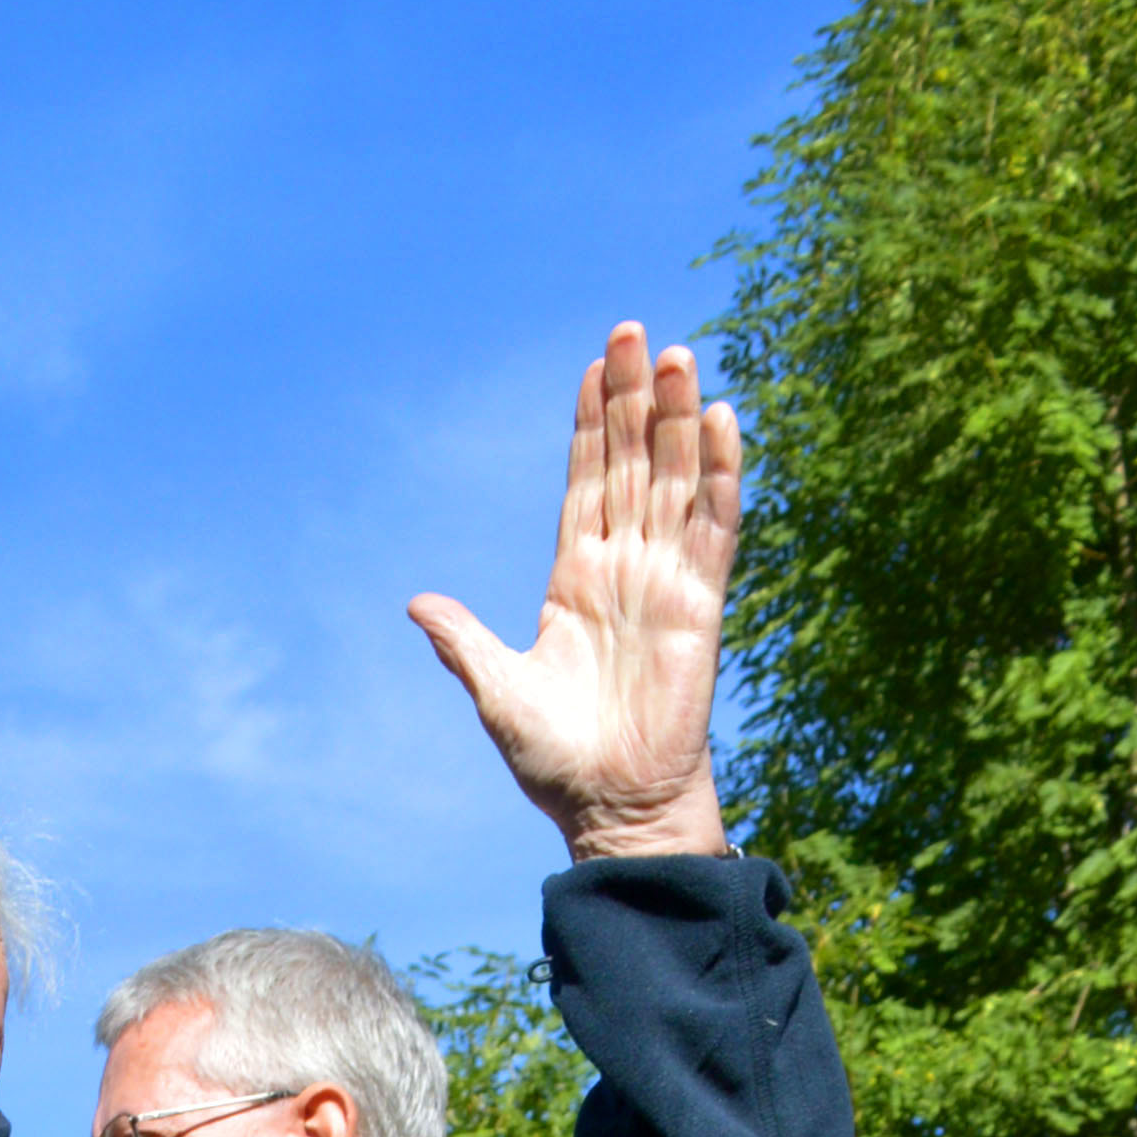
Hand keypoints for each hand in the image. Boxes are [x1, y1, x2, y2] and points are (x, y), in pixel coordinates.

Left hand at [411, 325, 737, 861]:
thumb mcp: (498, 695)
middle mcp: (624, 566)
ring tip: (676, 354)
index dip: (591, 424)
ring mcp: (666, 579)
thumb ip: (464, 644)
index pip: (586, 481)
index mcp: (575, 578)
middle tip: (634, 329)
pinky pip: (714, 525)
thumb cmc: (558, 760)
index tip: (593, 366)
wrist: (612, 807)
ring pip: (675, 478)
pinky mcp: (700, 604)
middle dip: (633, 397)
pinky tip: (718, 419)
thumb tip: (417, 603)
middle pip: (633, 461)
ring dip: (676, 417)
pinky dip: (719, 473)